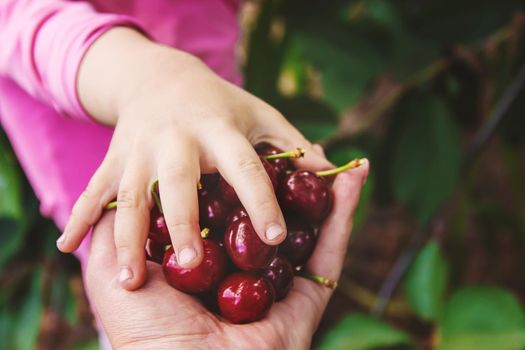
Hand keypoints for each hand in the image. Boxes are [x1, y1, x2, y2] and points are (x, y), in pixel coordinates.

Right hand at [57, 27, 330, 289]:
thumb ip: (294, 144)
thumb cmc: (220, 105)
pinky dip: (79, 219)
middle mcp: (179, 140)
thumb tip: (336, 171)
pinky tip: (65, 247)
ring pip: (133, 195)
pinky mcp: (113, 159)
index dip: (260, 199)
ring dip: (129, 234)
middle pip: (180, 180)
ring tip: (132, 278)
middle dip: (186, 220)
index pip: (245, 167)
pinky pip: (94, 192)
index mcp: (221, 131)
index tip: (276, 236)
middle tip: (194, 263)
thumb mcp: (260, 116)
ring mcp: (140, 150)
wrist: (160, 76)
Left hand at [85, 164, 368, 349]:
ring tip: (332, 157)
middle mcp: (244, 272)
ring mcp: (279, 285)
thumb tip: (117, 201)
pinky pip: (329, 250)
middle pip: (270, 217)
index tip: (240, 145)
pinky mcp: (308, 298)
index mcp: (206, 265)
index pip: (225, 211)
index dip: (234, 180)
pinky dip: (344, 214)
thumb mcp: (114, 273)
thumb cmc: (144, 329)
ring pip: (305, 229)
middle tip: (294, 148)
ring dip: (322, 194)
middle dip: (286, 184)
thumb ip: (118, 235)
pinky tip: (351, 179)